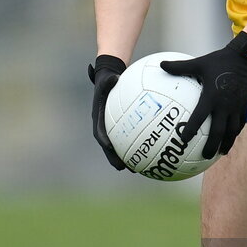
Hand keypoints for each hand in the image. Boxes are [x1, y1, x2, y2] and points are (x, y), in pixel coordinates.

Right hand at [88, 54, 127, 169]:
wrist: (108, 79)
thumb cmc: (108, 79)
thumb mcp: (107, 78)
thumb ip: (110, 80)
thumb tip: (115, 77)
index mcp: (98, 116)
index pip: (99, 132)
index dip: (103, 140)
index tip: (108, 147)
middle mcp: (103, 125)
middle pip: (108, 146)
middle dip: (113, 158)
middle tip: (122, 168)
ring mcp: (111, 128)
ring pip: (118, 147)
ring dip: (125, 158)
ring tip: (136, 170)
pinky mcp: (120, 128)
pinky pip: (128, 139)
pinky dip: (136, 148)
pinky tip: (148, 155)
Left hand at [161, 32, 246, 158]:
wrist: (245, 58)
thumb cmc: (219, 60)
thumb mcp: (198, 62)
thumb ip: (179, 67)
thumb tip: (160, 65)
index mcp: (211, 96)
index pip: (199, 117)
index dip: (191, 129)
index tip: (183, 140)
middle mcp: (225, 105)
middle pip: (219, 131)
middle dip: (212, 145)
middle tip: (205, 157)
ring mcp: (237, 106)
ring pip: (232, 131)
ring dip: (227, 143)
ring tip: (221, 153)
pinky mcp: (245, 105)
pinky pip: (241, 122)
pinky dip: (236, 132)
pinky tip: (231, 137)